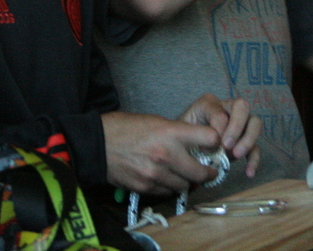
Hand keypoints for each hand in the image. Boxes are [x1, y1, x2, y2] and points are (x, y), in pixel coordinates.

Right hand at [101, 110, 222, 194]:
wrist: (97, 143)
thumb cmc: (126, 127)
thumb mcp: (156, 121)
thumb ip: (178, 133)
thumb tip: (198, 144)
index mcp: (171, 132)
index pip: (210, 138)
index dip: (216, 142)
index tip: (216, 145)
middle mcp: (167, 154)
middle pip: (202, 172)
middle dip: (208, 172)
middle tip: (210, 170)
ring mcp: (156, 174)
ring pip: (185, 185)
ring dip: (188, 181)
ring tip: (186, 174)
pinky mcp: (146, 187)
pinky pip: (167, 192)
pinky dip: (170, 187)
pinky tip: (167, 178)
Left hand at [178, 93, 261, 177]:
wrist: (181, 149)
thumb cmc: (181, 138)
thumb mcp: (183, 134)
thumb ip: (197, 135)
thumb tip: (215, 145)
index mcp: (209, 104)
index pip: (220, 111)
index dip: (218, 128)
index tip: (210, 145)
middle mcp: (227, 108)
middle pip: (242, 106)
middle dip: (236, 127)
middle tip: (227, 146)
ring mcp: (240, 123)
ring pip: (255, 122)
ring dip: (248, 139)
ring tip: (236, 156)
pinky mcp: (245, 140)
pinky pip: (256, 147)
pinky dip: (254, 159)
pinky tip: (249, 173)